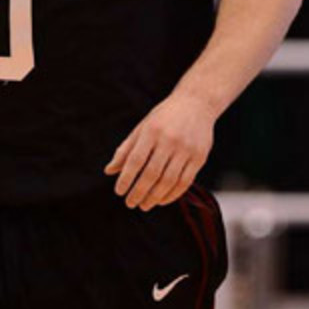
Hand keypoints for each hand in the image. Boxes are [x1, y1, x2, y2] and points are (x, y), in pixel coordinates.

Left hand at [105, 91, 215, 210]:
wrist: (197, 103)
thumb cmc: (165, 117)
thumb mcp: (142, 127)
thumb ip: (126, 149)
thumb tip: (109, 171)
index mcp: (152, 131)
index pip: (136, 160)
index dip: (126, 178)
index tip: (119, 192)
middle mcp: (169, 140)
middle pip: (152, 174)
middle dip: (139, 192)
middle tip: (130, 203)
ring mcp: (186, 149)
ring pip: (169, 181)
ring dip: (154, 197)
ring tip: (144, 205)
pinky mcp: (200, 157)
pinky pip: (185, 182)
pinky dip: (172, 195)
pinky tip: (162, 200)